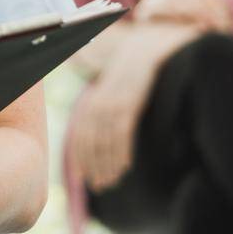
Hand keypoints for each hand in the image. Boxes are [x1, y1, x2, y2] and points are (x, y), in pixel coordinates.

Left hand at [68, 22, 197, 191]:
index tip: (85, 177)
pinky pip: (122, 130)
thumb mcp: (118, 91)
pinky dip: (121, 150)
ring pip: (105, 140)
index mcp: (95, 101)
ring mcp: (114, 101)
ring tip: (110, 183)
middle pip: (90, 140)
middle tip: (98, 186)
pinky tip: (125, 167)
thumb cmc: (134, 73)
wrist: (150, 46)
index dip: (82, 157)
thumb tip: (112, 137)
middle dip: (93, 165)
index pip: (81, 134)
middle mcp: (99, 102)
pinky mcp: (130, 100)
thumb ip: (112, 111)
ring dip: (107, 163)